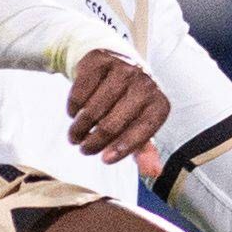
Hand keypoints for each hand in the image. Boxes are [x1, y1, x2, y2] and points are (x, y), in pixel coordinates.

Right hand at [67, 49, 167, 177]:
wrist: (116, 62)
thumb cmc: (129, 101)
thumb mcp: (139, 124)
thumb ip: (144, 150)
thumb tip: (153, 172)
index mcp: (158, 103)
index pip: (141, 133)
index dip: (121, 149)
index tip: (104, 159)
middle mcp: (144, 84)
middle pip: (112, 124)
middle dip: (94, 143)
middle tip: (84, 150)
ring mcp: (122, 69)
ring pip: (92, 110)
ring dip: (79, 129)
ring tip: (75, 136)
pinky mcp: (100, 60)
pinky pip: (79, 93)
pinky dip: (73, 108)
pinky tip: (74, 113)